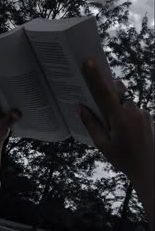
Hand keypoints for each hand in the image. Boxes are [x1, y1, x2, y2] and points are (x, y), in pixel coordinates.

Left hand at [0, 74, 21, 147]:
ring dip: (7, 90)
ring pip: (1, 95)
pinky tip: (19, 93)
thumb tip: (18, 112)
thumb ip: (9, 118)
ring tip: (15, 80)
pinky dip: (11, 98)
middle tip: (8, 72)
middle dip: (1, 82)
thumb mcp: (2, 126)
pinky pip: (6, 101)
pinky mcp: (1, 110)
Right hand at [80, 59, 153, 184]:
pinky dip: (125, 112)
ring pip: (125, 98)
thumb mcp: (103, 145)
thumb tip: (82, 108)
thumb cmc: (124, 159)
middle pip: (118, 89)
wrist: (150, 169)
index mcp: (119, 118)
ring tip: (114, 124)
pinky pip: (132, 107)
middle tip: (97, 98)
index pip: (105, 92)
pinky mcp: (147, 115)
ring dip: (116, 103)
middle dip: (107, 88)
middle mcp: (132, 111)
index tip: (89, 62)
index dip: (96, 76)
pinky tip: (124, 130)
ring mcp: (142, 112)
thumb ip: (92, 125)